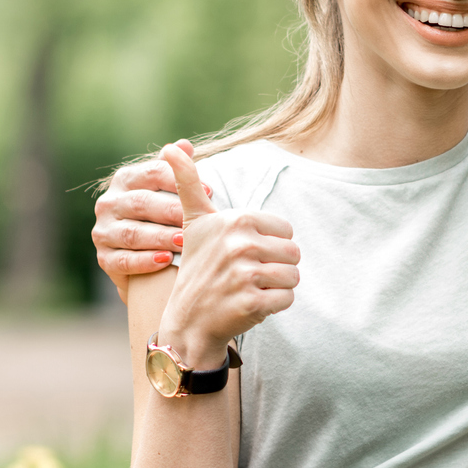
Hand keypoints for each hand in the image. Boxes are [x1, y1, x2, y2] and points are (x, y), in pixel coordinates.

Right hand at [92, 145, 201, 297]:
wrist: (142, 260)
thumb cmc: (160, 217)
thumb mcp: (166, 192)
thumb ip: (174, 170)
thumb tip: (184, 145)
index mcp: (125, 179)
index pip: (152, 173)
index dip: (180, 180)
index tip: (210, 191)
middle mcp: (109, 202)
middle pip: (142, 203)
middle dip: (172, 212)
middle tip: (198, 221)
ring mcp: (103, 231)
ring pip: (132, 233)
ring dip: (160, 237)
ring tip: (185, 242)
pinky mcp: (103, 258)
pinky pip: (123, 260)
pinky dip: (145, 261)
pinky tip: (166, 261)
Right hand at [154, 143, 297, 367]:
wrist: (187, 320)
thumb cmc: (198, 269)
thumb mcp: (193, 223)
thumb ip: (188, 183)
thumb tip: (172, 146)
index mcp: (235, 220)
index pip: (286, 230)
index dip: (270, 245)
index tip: (243, 255)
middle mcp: (240, 244)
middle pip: (294, 253)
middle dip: (277, 267)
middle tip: (247, 276)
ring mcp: (245, 275)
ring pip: (294, 276)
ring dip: (277, 287)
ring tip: (249, 289)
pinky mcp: (252, 303)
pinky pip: (287, 300)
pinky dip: (274, 306)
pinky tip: (250, 305)